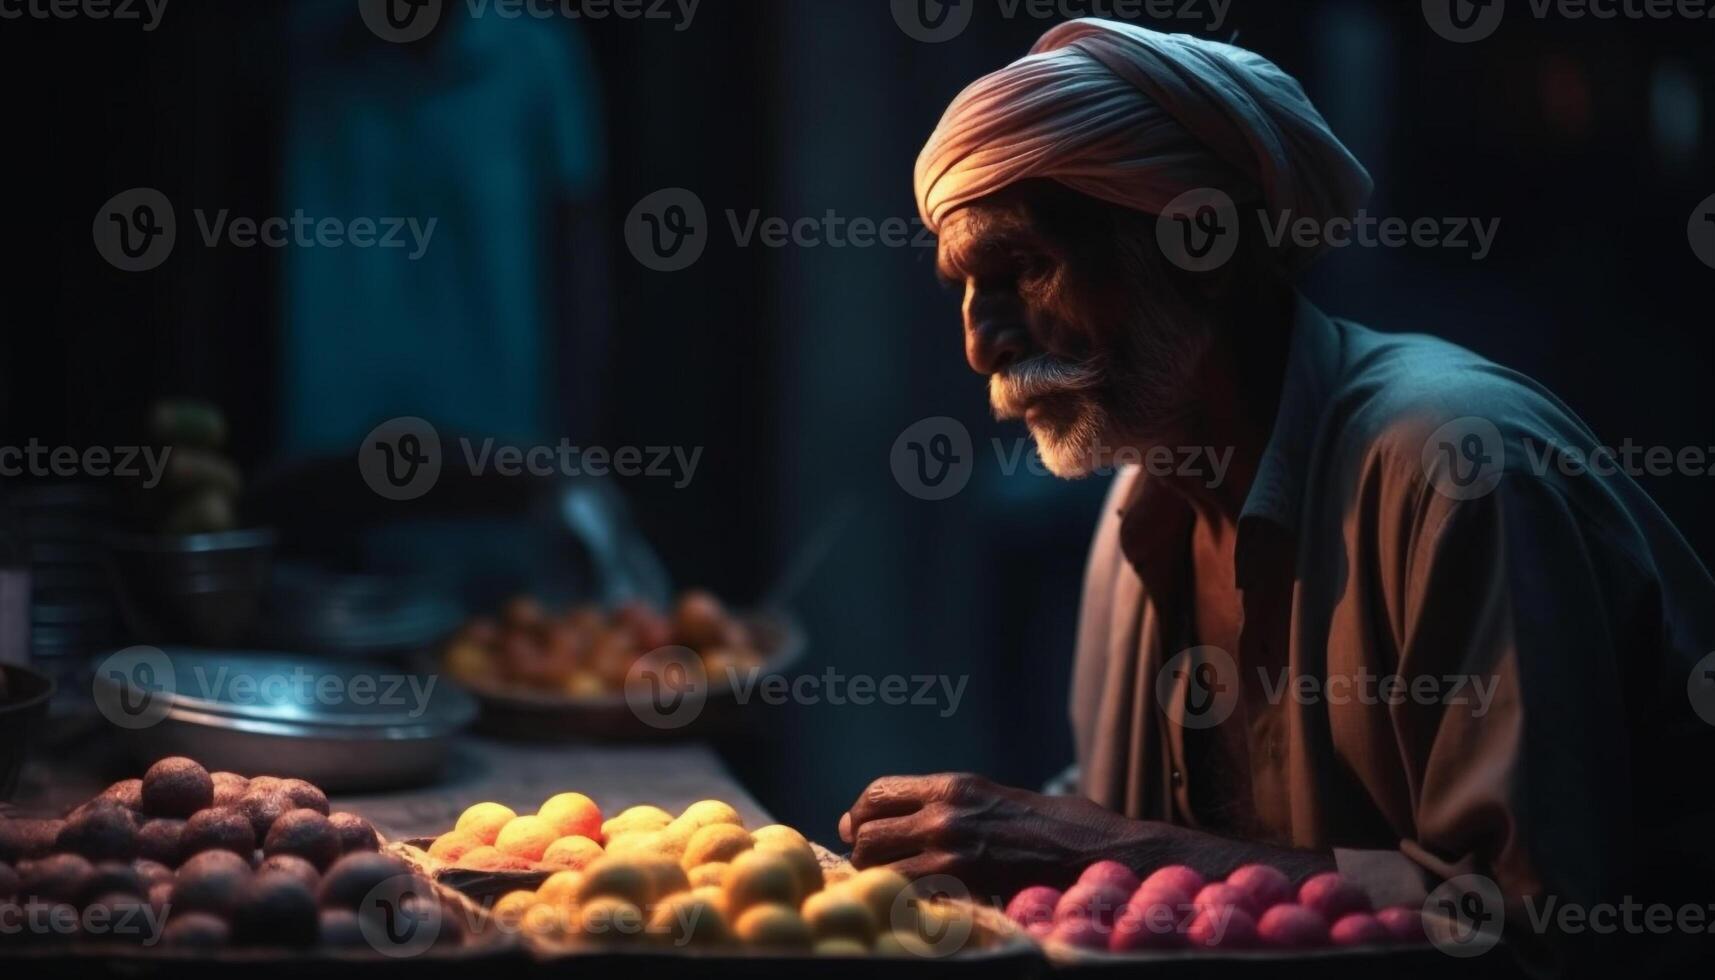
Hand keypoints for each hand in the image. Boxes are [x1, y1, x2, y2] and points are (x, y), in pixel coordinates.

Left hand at [837, 772, 1154, 893]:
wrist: (1101, 852)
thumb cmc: (1060, 827)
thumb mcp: (1000, 798)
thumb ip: (957, 805)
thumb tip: (919, 819)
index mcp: (953, 785)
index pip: (877, 794)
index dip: (859, 815)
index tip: (858, 832)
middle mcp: (944, 812)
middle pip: (867, 834)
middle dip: (865, 855)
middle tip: (878, 871)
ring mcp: (952, 849)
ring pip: (880, 868)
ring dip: (881, 883)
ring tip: (897, 893)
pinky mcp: (965, 884)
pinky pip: (910, 897)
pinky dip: (906, 904)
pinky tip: (920, 910)